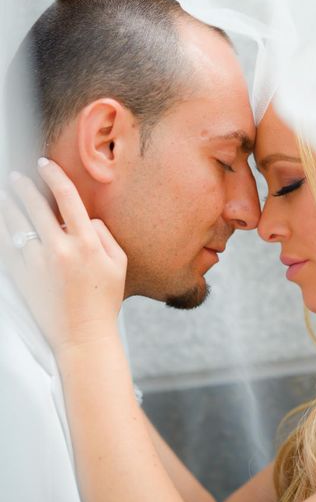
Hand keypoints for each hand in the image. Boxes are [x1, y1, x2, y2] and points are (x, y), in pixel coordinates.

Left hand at [0, 158, 126, 355]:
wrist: (83, 336)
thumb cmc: (104, 301)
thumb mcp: (119, 263)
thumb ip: (104, 235)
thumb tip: (86, 219)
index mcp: (86, 242)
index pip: (66, 197)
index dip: (53, 176)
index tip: (44, 165)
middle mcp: (59, 249)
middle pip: (35, 206)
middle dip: (23, 187)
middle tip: (15, 177)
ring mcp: (37, 263)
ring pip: (15, 224)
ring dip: (7, 205)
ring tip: (3, 194)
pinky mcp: (22, 277)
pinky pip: (6, 247)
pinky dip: (2, 231)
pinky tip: (0, 222)